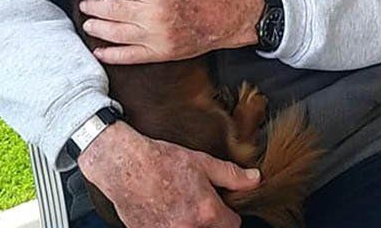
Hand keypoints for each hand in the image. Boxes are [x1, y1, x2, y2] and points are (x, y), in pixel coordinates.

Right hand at [78, 120, 260, 227]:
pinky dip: (168, 224)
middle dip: (207, 219)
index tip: (220, 206)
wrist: (126, 165)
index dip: (228, 213)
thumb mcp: (201, 161)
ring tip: (177, 204)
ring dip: (188, 222)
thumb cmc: (160, 160)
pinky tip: (163, 209)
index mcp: (206, 212)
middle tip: (194, 201)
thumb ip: (231, 175)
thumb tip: (255, 180)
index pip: (232, 225)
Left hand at [80, 0, 264, 63]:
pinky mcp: (161, 53)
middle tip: (85, 3)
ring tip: (88, 23)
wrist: (229, 17)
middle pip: (113, 9)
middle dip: (95, 5)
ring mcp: (156, 35)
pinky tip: (99, 50)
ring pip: (117, 33)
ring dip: (98, 28)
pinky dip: (112, 54)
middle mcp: (153, 12)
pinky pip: (130, 56)